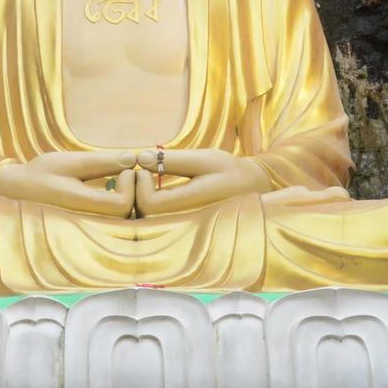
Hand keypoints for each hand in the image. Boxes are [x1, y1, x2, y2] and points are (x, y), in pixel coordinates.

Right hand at [0, 150, 137, 217]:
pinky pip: (113, 219)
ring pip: (122, 218)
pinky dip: (118, 202)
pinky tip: (111, 187)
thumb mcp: (69, 162)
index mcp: (82, 207)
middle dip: (133, 191)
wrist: (14, 191)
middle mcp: (88, 223)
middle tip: (125, 170)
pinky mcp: (89, 227)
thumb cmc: (39, 174)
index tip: (123, 168)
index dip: (130, 185)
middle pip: (127, 214)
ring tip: (119, 177)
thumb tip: (133, 158)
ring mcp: (88, 228)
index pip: (123, 205)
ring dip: (127, 196)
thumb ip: (101, 162)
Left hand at [134, 148, 270, 216]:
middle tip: (142, 171)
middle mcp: (185, 223)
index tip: (146, 167)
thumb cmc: (230, 171)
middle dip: (135, 192)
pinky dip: (146, 205)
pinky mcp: (179, 229)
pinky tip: (152, 189)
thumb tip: (140, 158)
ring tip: (147, 178)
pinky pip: (153, 221)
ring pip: (146, 221)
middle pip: (142, 216)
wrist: (252, 189)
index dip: (140, 184)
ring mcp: (182, 229)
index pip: (148, 204)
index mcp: (191, 206)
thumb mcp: (204, 160)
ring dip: (139, 198)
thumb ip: (172, 161)